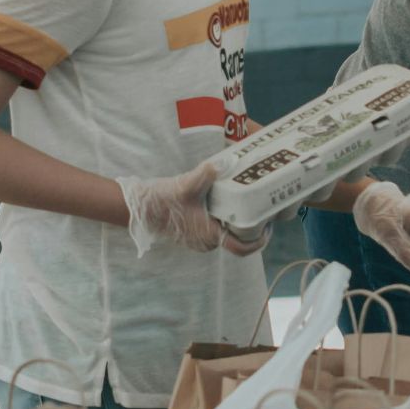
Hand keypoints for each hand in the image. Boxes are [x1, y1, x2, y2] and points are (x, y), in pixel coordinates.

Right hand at [115, 163, 266, 257]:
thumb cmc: (163, 200)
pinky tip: (230, 204)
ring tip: (250, 203)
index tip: (269, 225)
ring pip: (228, 235)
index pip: (242, 247)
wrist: (140, 208)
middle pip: (239, 240)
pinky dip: (226, 221)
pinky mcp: (195, 235)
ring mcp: (201, 240)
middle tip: (264, 208)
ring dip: (239, 223)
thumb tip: (226, 161)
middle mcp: (207, 242)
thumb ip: (206, 173)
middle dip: (253, 226)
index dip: (260, 240)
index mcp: (209, 235)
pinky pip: (217, 231)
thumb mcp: (186, 185)